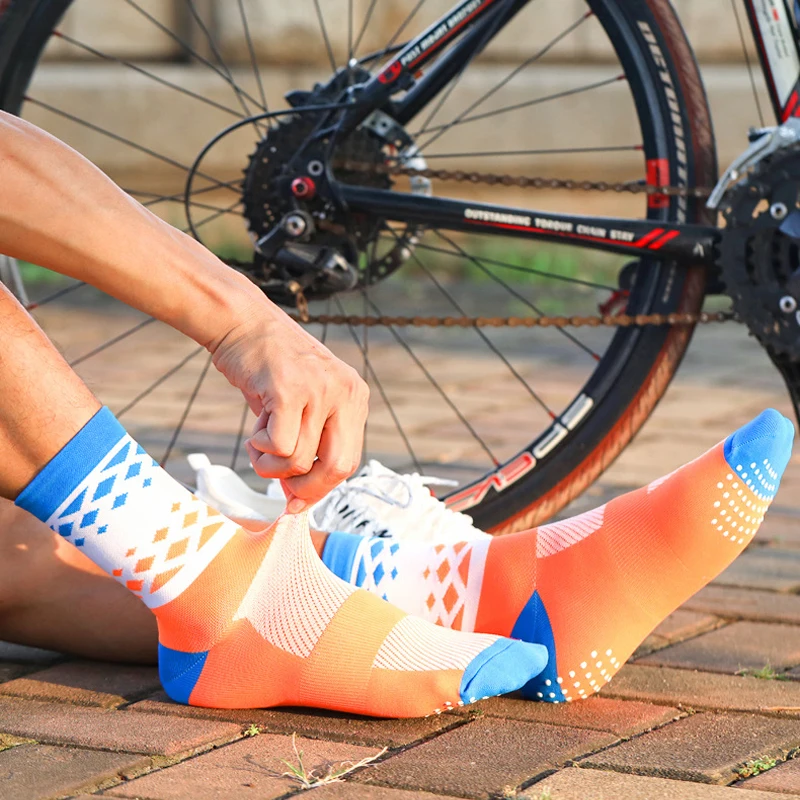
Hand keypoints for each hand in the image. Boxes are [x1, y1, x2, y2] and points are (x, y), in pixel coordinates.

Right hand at [209, 302, 368, 512]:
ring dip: (270, 464)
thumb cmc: (268, 366)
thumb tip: (300, 496)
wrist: (242, 321)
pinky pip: (278, 446)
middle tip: (279, 484)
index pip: (350, 460)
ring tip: (258, 437)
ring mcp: (320, 390)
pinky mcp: (290, 390)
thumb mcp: (304, 400)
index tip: (297, 498)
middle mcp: (345, 392)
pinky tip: (255, 424)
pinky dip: (260, 448)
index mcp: (354, 396)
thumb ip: (310, 442)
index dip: (322, 486)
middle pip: (337, 467)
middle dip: (305, 488)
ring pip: (300, 461)